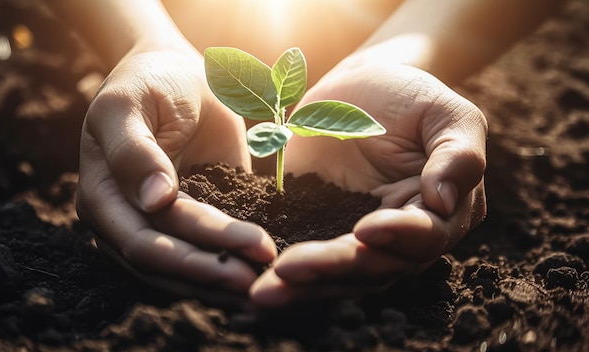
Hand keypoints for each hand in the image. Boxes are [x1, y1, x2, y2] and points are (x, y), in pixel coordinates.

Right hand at [76, 48, 276, 295]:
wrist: (175, 71)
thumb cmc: (146, 82)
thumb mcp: (128, 105)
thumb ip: (133, 151)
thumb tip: (153, 202)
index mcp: (102, 198)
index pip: (144, 244)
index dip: (190, 259)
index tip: (241, 261)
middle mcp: (128, 220)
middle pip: (169, 263)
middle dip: (214, 273)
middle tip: (261, 280)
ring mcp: (162, 223)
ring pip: (190, 265)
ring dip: (225, 277)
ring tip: (267, 281)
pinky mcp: (194, 217)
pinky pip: (212, 246)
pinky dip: (234, 258)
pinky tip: (262, 267)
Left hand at [250, 54, 486, 305]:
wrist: (364, 86)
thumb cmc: (412, 96)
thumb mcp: (447, 113)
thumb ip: (458, 155)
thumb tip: (441, 202)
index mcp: (439, 213)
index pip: (424, 235)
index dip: (398, 236)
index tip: (366, 230)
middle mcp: (400, 237)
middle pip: (373, 265)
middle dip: (332, 268)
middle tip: (290, 270)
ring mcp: (356, 236)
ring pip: (337, 272)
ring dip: (302, 284)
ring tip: (263, 292)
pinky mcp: (320, 227)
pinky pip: (305, 255)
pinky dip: (285, 273)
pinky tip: (257, 281)